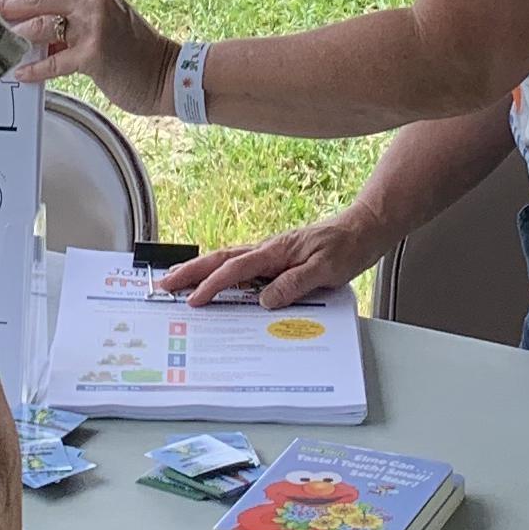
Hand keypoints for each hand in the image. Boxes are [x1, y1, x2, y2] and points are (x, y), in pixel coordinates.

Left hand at [0, 0, 178, 117]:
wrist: (171, 75)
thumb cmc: (135, 55)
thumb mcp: (104, 27)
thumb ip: (72, 25)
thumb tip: (32, 33)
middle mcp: (95, 1)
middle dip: (6, 8)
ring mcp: (95, 25)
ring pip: (42, 26)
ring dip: (15, 37)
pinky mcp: (95, 53)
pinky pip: (54, 61)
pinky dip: (35, 69)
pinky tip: (21, 74)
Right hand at [166, 211, 377, 307]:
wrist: (365, 228)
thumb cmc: (348, 247)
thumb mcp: (326, 269)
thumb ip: (294, 284)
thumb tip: (264, 301)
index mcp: (275, 251)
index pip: (235, 269)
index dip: (212, 285)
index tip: (193, 301)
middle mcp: (268, 250)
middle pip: (220, 260)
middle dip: (190, 272)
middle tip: (163, 285)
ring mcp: (271, 253)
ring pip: (228, 261)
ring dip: (201, 270)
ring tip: (177, 281)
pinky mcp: (278, 259)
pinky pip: (243, 267)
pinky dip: (222, 272)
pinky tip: (216, 281)